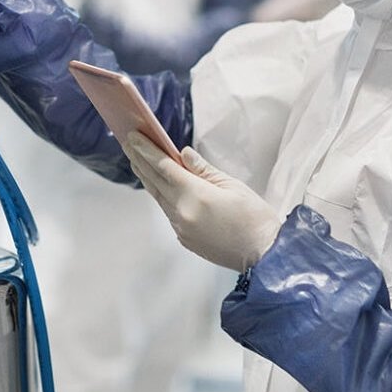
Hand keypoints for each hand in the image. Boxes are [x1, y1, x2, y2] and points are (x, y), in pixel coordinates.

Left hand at [123, 132, 280, 270]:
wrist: (264, 254)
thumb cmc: (255, 217)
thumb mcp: (232, 185)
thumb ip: (203, 170)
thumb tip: (182, 154)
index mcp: (195, 195)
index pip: (164, 167)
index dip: (147, 150)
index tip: (133, 137)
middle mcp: (182, 212)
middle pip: (155, 181)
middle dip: (140, 160)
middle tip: (127, 143)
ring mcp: (181, 228)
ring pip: (159, 197)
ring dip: (147, 178)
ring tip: (137, 161)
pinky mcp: (185, 239)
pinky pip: (169, 212)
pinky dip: (162, 196)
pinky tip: (160, 186)